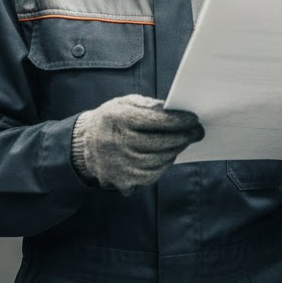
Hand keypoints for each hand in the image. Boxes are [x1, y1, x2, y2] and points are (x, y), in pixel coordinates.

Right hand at [71, 94, 203, 195]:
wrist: (84, 144)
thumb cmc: (111, 119)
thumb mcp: (124, 102)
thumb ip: (147, 104)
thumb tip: (172, 109)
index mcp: (120, 118)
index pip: (157, 121)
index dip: (179, 121)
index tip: (193, 119)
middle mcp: (119, 142)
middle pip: (161, 143)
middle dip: (184, 137)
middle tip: (197, 132)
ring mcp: (120, 164)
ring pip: (159, 161)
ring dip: (176, 151)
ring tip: (184, 142)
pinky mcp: (123, 180)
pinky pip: (152, 175)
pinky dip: (164, 165)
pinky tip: (169, 155)